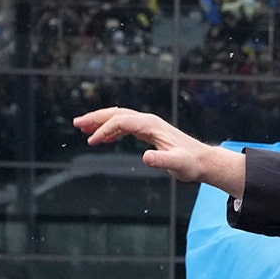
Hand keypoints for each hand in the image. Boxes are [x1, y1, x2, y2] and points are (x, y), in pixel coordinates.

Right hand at [74, 108, 245, 197]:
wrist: (203, 161)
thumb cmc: (191, 163)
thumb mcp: (177, 164)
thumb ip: (162, 161)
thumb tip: (146, 158)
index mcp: (151, 125)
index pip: (121, 121)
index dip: (105, 130)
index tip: (92, 142)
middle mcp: (149, 121)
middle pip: (117, 114)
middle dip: (96, 118)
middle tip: (76, 124)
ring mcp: (149, 125)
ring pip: (119, 118)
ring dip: (100, 122)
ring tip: (82, 128)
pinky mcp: (149, 131)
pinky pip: (126, 126)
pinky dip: (111, 129)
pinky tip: (103, 138)